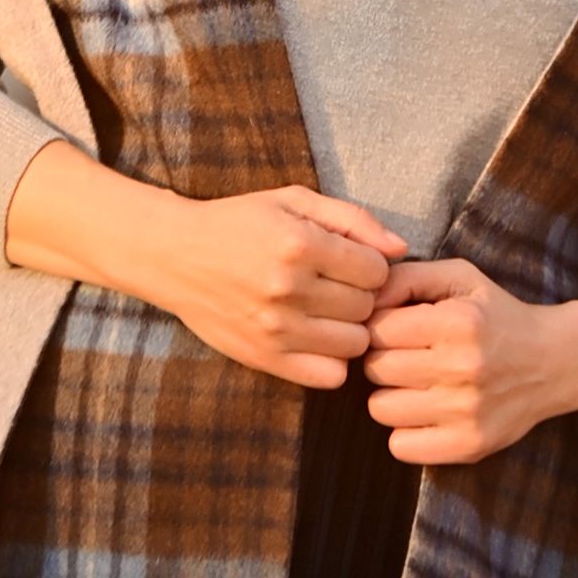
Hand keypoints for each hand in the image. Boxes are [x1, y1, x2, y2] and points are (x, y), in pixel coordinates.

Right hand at [149, 185, 408, 391]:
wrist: (177, 256)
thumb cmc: (240, 222)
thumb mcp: (294, 201)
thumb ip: (352, 219)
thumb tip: (400, 248)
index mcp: (299, 244)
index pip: (375, 270)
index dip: (373, 264)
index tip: (355, 261)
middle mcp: (289, 289)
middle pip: (366, 308)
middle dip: (363, 295)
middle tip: (342, 284)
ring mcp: (276, 329)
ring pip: (354, 344)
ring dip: (350, 327)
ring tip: (330, 310)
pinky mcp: (265, 359)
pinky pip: (329, 376)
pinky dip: (333, 359)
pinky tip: (318, 336)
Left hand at [364, 258, 577, 464]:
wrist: (552, 361)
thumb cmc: (496, 314)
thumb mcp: (460, 278)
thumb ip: (408, 277)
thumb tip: (364, 298)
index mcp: (457, 321)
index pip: (379, 330)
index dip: (379, 327)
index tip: (394, 329)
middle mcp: (462, 367)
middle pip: (377, 370)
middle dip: (381, 360)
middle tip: (403, 357)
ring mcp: (466, 411)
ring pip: (382, 409)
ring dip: (389, 396)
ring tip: (412, 384)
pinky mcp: (470, 445)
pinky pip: (401, 447)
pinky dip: (404, 431)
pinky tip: (423, 412)